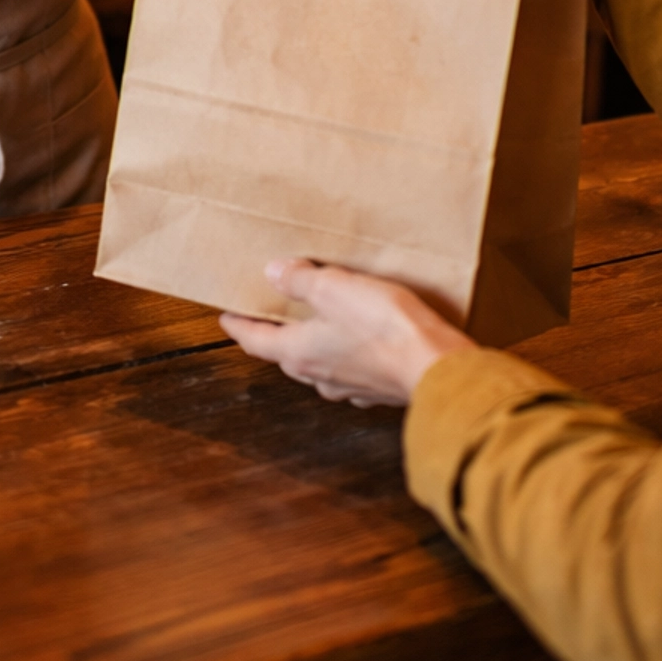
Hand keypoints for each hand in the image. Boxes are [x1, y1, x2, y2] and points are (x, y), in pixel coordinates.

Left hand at [221, 259, 471, 406]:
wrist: (435, 367)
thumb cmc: (384, 328)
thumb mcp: (335, 289)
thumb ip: (301, 280)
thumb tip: (274, 272)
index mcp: (299, 353)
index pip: (255, 340)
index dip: (239, 325)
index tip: (226, 316)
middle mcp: (319, 375)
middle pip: (286, 354)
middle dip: (276, 333)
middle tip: (271, 312)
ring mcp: (349, 386)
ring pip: (319, 363)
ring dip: (314, 343)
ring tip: (318, 320)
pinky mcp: (378, 388)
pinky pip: (353, 369)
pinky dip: (348, 353)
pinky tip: (359, 340)